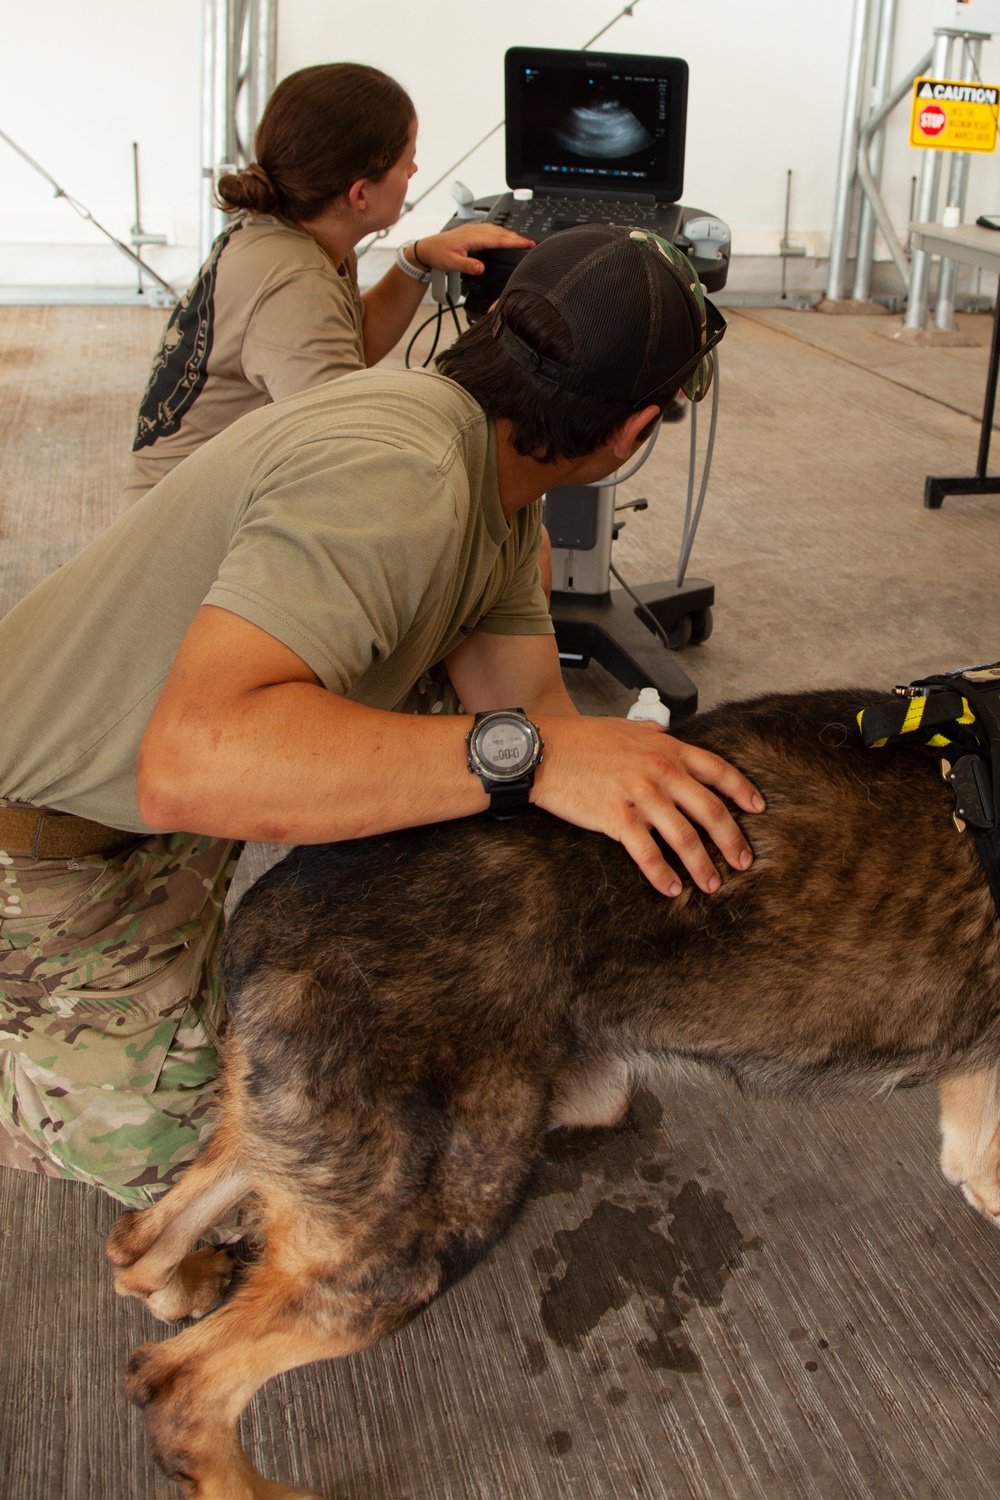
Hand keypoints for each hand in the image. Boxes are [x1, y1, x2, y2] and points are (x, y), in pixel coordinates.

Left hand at [409, 223, 534, 276]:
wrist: (426, 249)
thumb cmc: (437, 254)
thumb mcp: (451, 263)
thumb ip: (467, 266)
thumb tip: (481, 268)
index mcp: (472, 237)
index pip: (498, 239)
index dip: (514, 241)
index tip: (527, 244)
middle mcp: (474, 230)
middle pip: (500, 232)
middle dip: (516, 237)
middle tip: (530, 243)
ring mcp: (472, 229)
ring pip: (495, 229)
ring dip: (509, 234)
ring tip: (521, 240)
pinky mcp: (471, 231)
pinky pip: (490, 229)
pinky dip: (500, 232)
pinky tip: (503, 235)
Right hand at [531, 715, 764, 898]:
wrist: (541, 751)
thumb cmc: (577, 738)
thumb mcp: (622, 727)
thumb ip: (649, 732)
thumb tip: (662, 732)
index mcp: (665, 748)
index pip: (717, 770)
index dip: (742, 791)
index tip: (757, 809)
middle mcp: (660, 771)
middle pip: (710, 810)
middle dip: (731, 839)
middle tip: (744, 861)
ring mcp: (640, 794)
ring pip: (684, 836)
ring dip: (702, 865)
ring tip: (712, 885)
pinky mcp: (617, 817)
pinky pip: (648, 852)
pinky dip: (662, 874)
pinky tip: (671, 887)